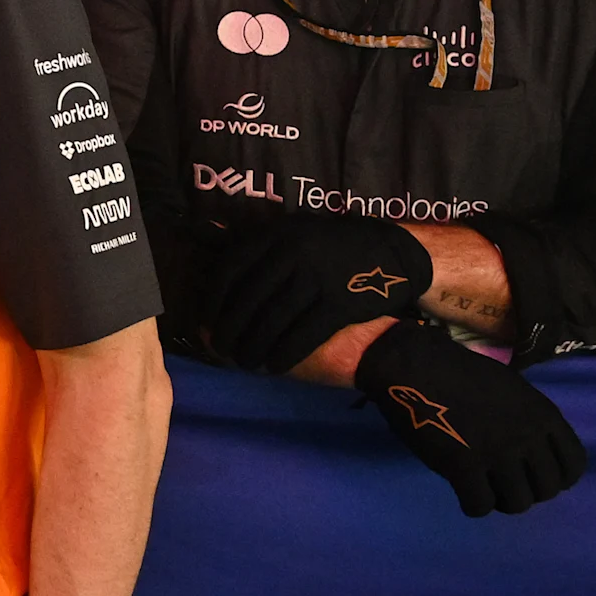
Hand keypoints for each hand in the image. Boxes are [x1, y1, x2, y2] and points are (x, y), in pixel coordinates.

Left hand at [207, 214, 430, 372]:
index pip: (231, 269)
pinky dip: (283, 354)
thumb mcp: (294, 229)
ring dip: (252, 347)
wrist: (393, 252)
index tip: (206, 319)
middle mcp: (293, 253)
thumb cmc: (332, 245)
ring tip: (243, 362)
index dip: (214, 299)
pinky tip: (273, 366)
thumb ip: (256, 241)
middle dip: (229, 329)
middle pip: (248, 300)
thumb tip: (201, 234)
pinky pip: (302, 336)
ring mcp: (317, 278)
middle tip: (219, 349)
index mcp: (277, 234)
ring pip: (272, 321)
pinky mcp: (340, 303)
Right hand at [354, 319, 586, 516]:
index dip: (558, 477)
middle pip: (547, 490)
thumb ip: (531, 421)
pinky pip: (480, 506)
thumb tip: (535, 454)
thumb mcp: (512, 390)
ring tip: (485, 488)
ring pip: (518, 503)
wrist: (413, 364)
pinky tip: (463, 491)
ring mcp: (496, 452)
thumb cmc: (460, 373)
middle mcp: (526, 436)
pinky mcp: (463, 466)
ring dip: (502, 501)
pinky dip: (473, 505)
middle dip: (528, 491)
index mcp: (543, 414)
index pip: (575, 466)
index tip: (536, 475)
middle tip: (506, 483)